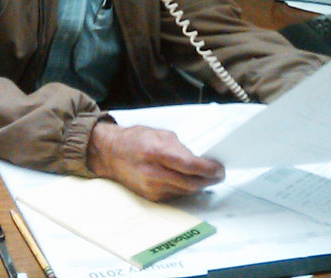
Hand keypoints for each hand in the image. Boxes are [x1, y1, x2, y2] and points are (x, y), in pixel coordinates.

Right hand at [87, 121, 223, 201]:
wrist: (111, 153)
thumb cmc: (136, 139)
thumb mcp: (160, 134)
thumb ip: (180, 148)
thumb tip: (199, 159)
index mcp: (156, 152)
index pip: (189, 165)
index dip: (208, 169)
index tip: (219, 169)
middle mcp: (153, 173)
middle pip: (190, 183)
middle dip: (208, 180)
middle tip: (218, 175)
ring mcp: (151, 187)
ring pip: (185, 191)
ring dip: (199, 185)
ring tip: (207, 177)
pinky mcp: (150, 196)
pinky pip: (175, 194)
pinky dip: (185, 188)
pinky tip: (190, 181)